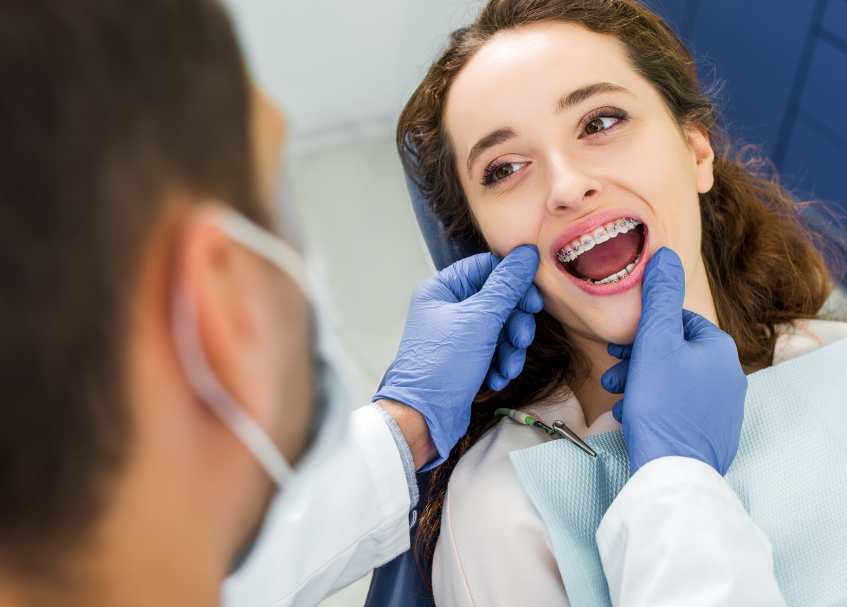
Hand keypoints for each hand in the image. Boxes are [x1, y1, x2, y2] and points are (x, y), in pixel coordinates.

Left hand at [374, 245, 542, 468]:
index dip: (514, 283)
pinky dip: (500, 362)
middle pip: (498, 299)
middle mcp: (447, 308)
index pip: (487, 268)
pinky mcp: (464, 357)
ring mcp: (456, 334)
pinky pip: (493, 349)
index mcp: (441, 289)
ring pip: (499, 327)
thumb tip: (526, 254)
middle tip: (521, 339)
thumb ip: (507, 286)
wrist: (423, 418)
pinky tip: (497, 377)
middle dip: (515, 322)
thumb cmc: (442, 366)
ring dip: (510, 347)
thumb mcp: (480, 320)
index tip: (533, 301)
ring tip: (509, 366)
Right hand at [601, 247, 747, 475]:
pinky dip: (653, 405)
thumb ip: (659, 297)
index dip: (643, 331)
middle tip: (613, 369)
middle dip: (638, 359)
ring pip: (673, 381)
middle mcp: (729, 376)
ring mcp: (723, 407)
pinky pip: (678, 407)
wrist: (673, 469)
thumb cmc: (661, 404)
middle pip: (674, 352)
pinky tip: (632, 414)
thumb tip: (665, 255)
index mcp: (719, 349)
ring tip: (617, 393)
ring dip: (641, 382)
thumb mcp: (654, 343)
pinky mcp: (713, 432)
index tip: (619, 345)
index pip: (678, 322)